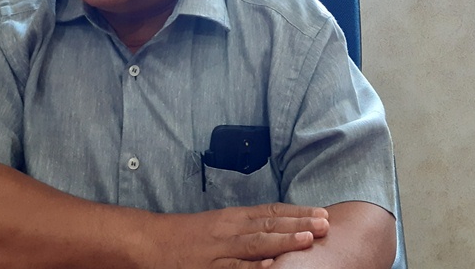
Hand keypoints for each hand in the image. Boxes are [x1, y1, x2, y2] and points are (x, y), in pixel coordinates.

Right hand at [153, 202, 328, 267]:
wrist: (149, 242)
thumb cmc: (184, 237)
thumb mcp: (216, 227)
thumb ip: (243, 228)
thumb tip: (274, 230)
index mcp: (232, 218)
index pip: (271, 211)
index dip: (297, 212)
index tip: (321, 212)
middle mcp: (229, 229)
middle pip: (269, 224)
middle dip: (299, 223)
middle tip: (325, 224)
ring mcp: (219, 250)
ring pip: (256, 243)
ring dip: (283, 241)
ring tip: (307, 238)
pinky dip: (253, 268)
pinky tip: (272, 267)